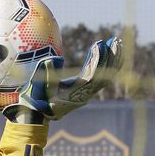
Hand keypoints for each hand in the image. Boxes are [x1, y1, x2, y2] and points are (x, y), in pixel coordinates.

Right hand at [3, 36, 121, 121]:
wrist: (40, 114)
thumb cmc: (39, 101)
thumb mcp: (40, 88)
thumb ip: (46, 75)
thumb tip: (51, 59)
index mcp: (76, 93)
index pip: (92, 76)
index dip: (97, 60)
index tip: (100, 45)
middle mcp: (85, 93)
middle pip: (104, 75)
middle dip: (111, 57)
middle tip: (116, 41)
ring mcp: (87, 93)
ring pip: (105, 76)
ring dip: (112, 59)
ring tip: (116, 42)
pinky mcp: (86, 90)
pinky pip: (100, 77)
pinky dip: (105, 64)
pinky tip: (107, 52)